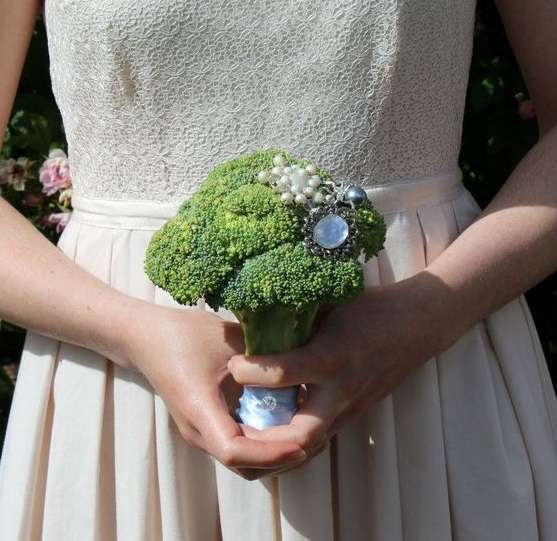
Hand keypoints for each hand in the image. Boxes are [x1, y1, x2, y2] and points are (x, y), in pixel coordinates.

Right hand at [121, 304, 306, 477]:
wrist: (147, 338)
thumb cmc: (182, 334)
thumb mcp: (226, 339)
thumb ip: (262, 358)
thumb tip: (302, 367)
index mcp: (199, 410)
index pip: (235, 452)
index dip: (272, 453)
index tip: (303, 442)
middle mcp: (199, 430)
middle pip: (246, 465)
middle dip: (282, 457)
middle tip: (316, 436)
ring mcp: (202, 431)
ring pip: (245, 461)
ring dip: (275, 453)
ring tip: (306, 432)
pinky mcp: (209, 425)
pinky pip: (242, 445)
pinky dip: (266, 442)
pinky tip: (287, 419)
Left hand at [227, 274, 453, 474]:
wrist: (415, 326)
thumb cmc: (369, 308)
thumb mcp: (329, 304)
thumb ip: (294, 317)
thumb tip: (256, 318)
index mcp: (332, 355)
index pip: (285, 372)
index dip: (252, 371)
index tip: (234, 364)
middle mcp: (341, 389)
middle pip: (300, 436)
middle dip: (264, 439)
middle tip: (234, 427)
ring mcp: (350, 408)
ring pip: (310, 447)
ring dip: (276, 450)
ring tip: (246, 438)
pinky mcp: (354, 415)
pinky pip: (320, 439)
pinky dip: (293, 442)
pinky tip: (273, 431)